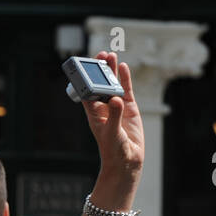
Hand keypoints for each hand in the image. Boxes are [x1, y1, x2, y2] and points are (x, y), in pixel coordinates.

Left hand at [81, 51, 144, 183]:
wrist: (127, 161)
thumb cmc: (113, 150)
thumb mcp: (112, 133)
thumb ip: (114, 116)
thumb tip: (116, 99)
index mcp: (94, 113)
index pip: (87, 92)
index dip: (85, 78)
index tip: (85, 65)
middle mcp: (104, 108)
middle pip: (100, 84)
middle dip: (99, 70)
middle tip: (101, 54)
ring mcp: (117, 107)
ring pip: (113, 84)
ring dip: (111, 71)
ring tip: (110, 55)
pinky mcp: (130, 109)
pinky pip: (127, 90)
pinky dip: (125, 78)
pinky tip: (124, 67)